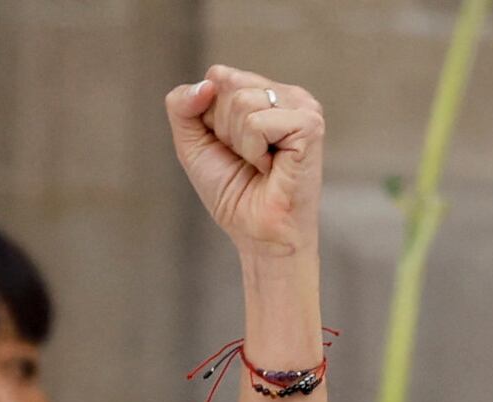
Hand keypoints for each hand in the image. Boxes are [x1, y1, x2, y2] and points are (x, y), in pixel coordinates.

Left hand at [165, 65, 325, 262]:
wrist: (257, 234)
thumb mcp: (193, 144)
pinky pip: (257, 123)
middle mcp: (285, 93)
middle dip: (223, 130)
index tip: (228, 147)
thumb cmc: (233, 193)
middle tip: (247, 160)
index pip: (218, 76)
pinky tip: (271, 168)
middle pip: (227, 85)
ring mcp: (302, 106)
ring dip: (240, 144)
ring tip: (260, 164)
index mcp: (263, 91)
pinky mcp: (309, 124)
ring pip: (242, 102)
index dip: (209, 117)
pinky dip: (253, 152)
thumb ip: (182, 106)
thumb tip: (207, 83)